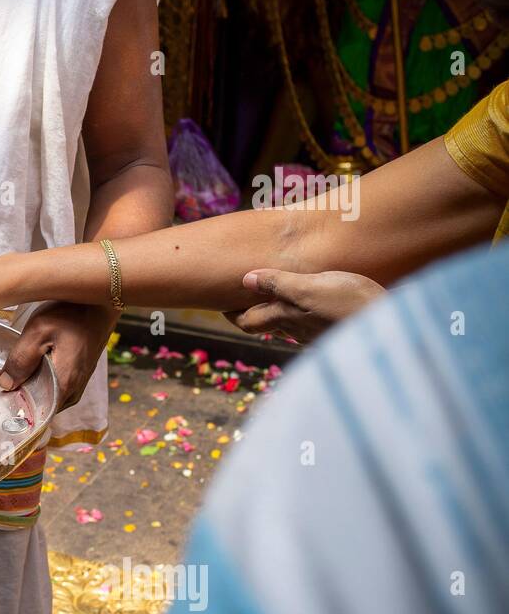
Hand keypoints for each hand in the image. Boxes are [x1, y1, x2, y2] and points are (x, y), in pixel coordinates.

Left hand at [0, 302, 116, 408]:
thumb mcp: (38, 331)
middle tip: (5, 379)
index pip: (37, 414)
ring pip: (48, 395)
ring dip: (32, 386)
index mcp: (64, 385)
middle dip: (22, 396)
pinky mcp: (79, 376)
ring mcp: (78, 385)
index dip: (17, 406)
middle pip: (41, 405)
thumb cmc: (72, 315)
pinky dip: (42, 379)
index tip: (2, 397)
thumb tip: (6, 384)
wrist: (101, 303)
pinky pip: (55, 386)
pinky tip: (32, 364)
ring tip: (17, 370)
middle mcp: (74, 391)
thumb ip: (20, 359)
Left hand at [225, 269, 384, 343]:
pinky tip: (309, 305)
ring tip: (270, 297)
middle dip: (249, 313)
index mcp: (285, 319)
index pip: (247, 321)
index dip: (231, 313)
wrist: (393, 327)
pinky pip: (309, 324)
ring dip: (275, 312)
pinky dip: (299, 313)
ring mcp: (317, 334)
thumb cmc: (351, 305)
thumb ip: (278, 283)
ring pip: (287, 325)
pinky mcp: (336, 331)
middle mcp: (297, 331)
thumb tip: (244, 280)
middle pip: (264, 324)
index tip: (219, 302)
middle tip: (239, 298)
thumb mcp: (311, 288)